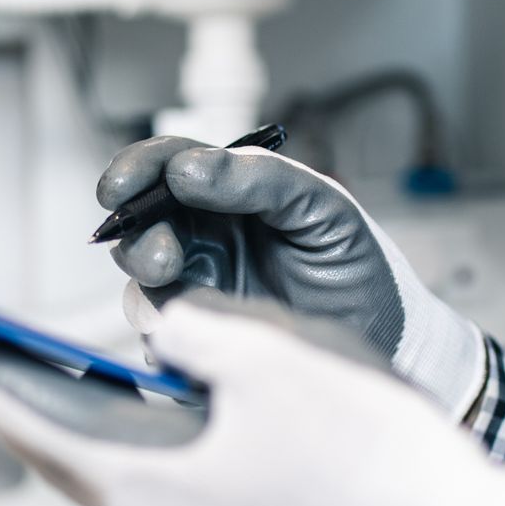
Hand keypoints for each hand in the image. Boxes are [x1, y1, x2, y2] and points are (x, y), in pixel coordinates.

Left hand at [0, 292, 504, 505]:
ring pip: (146, 489)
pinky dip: (183, 469)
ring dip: (120, 435)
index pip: (23, 420)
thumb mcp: (283, 364)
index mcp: (145, 492)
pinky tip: (217, 440)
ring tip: (110, 386)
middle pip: (79, 459)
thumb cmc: (388, 484)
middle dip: (33, 400)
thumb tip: (159, 334)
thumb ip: (201, 335)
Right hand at [99, 137, 485, 416]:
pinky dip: (165, 328)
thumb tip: (185, 169)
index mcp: (229, 192)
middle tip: (160, 255)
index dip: (136, 170)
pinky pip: (163, 330)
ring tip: (174, 279)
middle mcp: (205, 235)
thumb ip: (260, 179)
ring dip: (147, 277)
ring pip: (143, 276)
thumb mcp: (323, 209)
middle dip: (136, 232)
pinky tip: (190, 329)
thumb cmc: (355, 264)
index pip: (167, 167)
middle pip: (141, 222)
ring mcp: (199, 284)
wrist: (383, 338)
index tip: (121, 188)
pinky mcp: (202, 333)